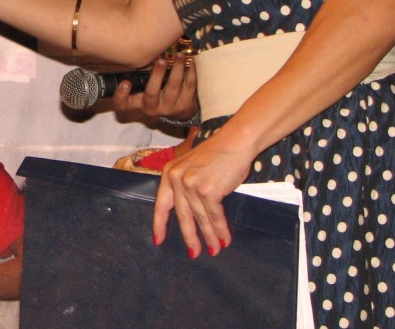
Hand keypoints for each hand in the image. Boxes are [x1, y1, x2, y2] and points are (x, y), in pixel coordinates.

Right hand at [112, 53, 198, 120]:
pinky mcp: (185, 105)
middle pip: (152, 93)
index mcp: (138, 103)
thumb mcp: (144, 89)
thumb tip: (141, 49)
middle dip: (157, 75)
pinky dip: (191, 71)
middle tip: (160, 60)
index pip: (123, 104)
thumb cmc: (156, 94)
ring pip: (173, 87)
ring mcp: (169, 108)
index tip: (125, 82)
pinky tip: (192, 60)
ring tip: (179, 55)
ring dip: (176, 68)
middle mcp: (152, 108)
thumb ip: (139, 76)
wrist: (179, 111)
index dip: (122, 95)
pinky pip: (189, 86)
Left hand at [152, 129, 253, 257]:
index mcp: (169, 173)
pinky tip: (225, 240)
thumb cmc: (217, 155)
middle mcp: (177, 179)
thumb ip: (185, 186)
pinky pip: (214, 216)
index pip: (161, 204)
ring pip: (200, 218)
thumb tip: (189, 215)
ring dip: (209, 237)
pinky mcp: (208, 190)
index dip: (159, 224)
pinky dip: (221, 230)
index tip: (158, 241)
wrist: (235, 141)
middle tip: (194, 253)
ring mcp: (191, 185)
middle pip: (182, 216)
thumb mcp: (191, 167)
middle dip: (189, 237)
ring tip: (215, 250)